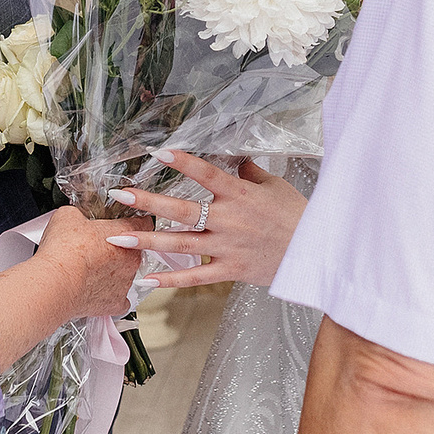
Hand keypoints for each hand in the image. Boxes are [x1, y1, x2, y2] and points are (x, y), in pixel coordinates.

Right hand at [30, 205, 145, 325]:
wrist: (55, 283)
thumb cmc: (63, 251)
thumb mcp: (67, 215)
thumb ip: (81, 213)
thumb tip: (77, 215)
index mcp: (125, 233)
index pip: (144, 223)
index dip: (133, 222)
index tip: (123, 224)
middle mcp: (131, 259)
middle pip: (134, 250)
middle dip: (119, 248)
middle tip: (98, 247)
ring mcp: (126, 283)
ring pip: (126, 274)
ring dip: (113, 271)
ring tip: (90, 269)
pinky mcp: (116, 303)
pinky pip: (119, 300)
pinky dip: (109, 296)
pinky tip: (96, 290)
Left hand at [108, 149, 306, 289]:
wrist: (316, 252)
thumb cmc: (298, 215)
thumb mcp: (274, 186)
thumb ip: (249, 172)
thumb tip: (234, 158)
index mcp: (239, 195)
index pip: (206, 173)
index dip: (183, 163)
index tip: (159, 154)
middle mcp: (228, 220)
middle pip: (180, 210)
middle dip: (147, 202)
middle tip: (120, 194)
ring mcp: (226, 247)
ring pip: (180, 244)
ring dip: (147, 241)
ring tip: (118, 238)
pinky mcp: (230, 270)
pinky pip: (195, 277)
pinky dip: (170, 280)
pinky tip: (146, 280)